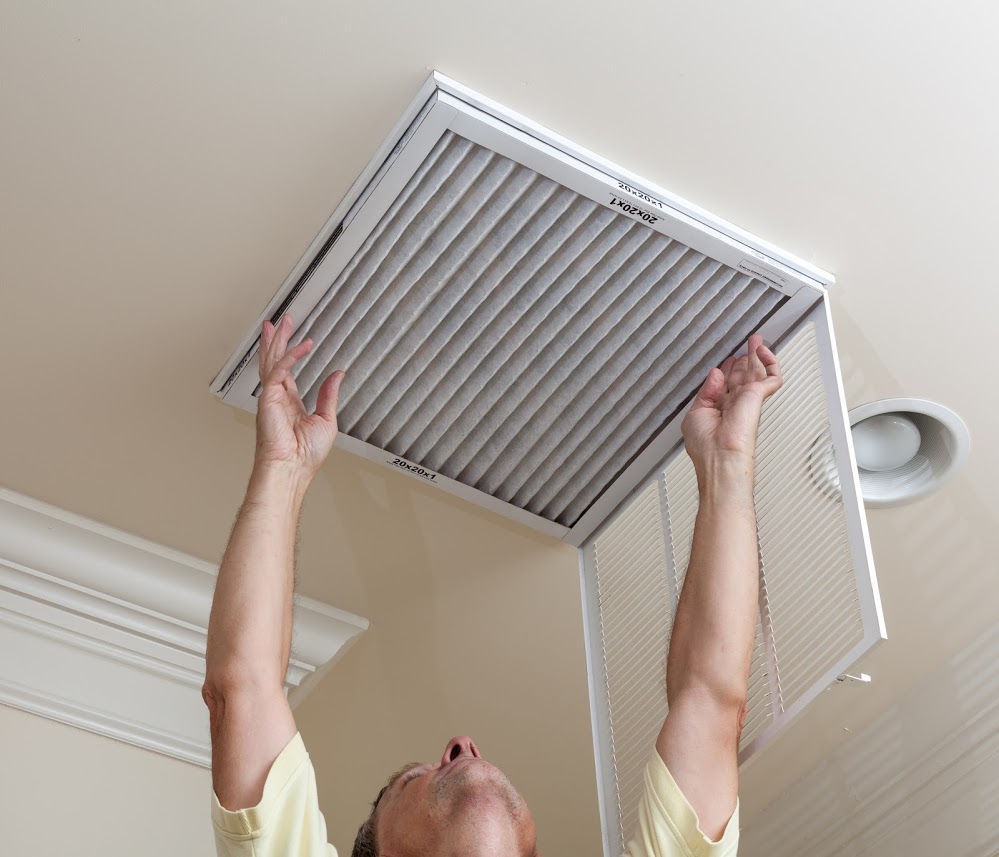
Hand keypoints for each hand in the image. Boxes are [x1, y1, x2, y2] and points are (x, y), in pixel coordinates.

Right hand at [254, 315, 344, 479]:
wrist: (293, 468)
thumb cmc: (306, 455)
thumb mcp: (326, 420)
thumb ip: (329, 395)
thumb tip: (337, 375)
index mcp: (288, 403)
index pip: (287, 372)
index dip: (290, 354)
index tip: (297, 340)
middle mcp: (277, 398)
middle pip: (274, 361)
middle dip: (277, 339)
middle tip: (282, 320)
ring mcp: (270, 397)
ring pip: (271, 361)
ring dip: (276, 340)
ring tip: (280, 322)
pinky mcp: (268, 398)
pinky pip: (280, 370)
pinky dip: (291, 357)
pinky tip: (302, 346)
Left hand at [681, 333, 781, 475]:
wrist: (719, 457)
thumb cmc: (705, 446)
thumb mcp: (695, 413)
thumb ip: (705, 392)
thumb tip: (715, 373)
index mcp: (719, 409)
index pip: (726, 385)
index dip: (727, 370)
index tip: (727, 360)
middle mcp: (735, 404)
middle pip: (742, 376)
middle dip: (744, 359)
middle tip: (747, 345)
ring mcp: (747, 400)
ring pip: (757, 373)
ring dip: (756, 355)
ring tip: (756, 340)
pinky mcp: (757, 397)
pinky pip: (772, 377)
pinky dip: (770, 362)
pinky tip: (763, 351)